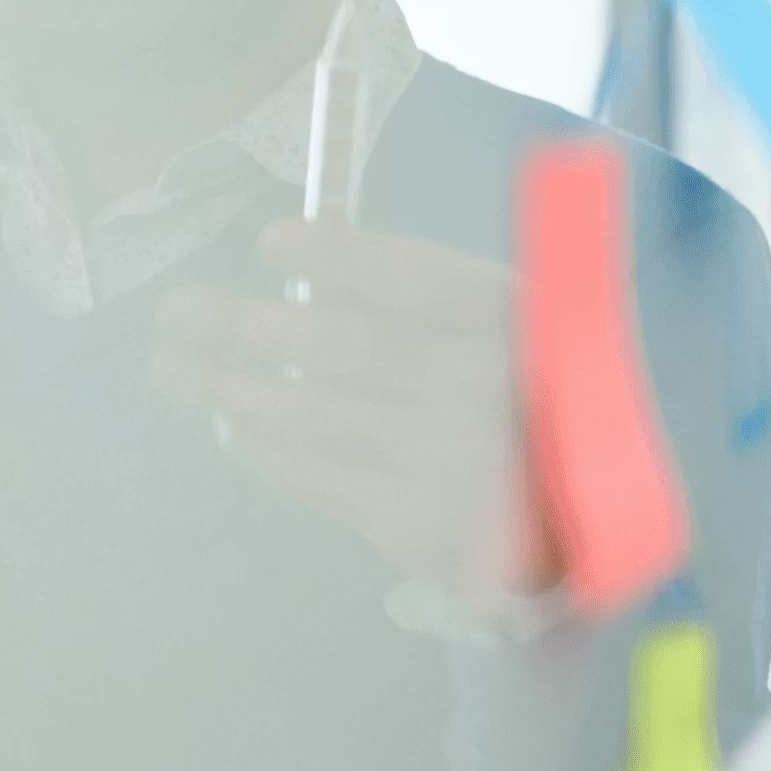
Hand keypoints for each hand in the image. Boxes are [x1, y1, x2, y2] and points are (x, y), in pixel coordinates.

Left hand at [153, 219, 521, 591]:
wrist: (594, 521)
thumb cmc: (540, 409)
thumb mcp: (518, 337)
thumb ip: (430, 307)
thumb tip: (314, 281)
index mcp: (520, 327)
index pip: (419, 279)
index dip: (340, 257)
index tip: (272, 242)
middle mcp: (488, 392)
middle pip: (340, 346)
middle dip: (242, 326)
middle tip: (177, 313)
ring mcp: (450, 464)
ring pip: (310, 415)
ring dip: (227, 387)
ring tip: (177, 370)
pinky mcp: (418, 528)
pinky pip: (316, 477)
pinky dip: (263, 449)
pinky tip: (236, 429)